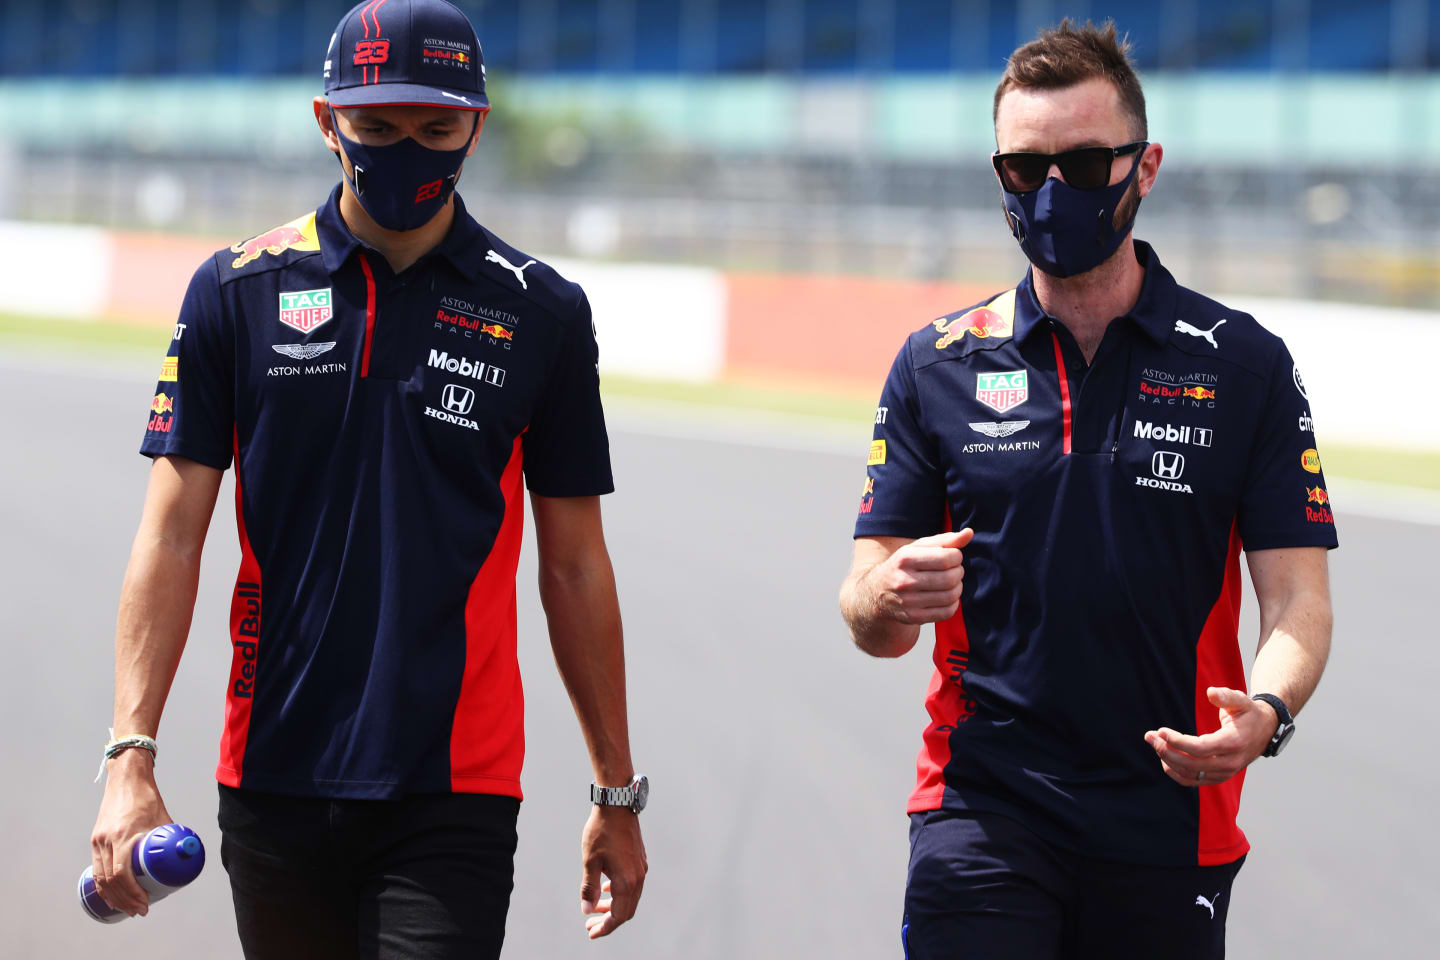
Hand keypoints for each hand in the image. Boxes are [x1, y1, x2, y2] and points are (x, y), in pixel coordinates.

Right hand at [89, 750, 171, 915]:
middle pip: (110, 881)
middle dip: (124, 900)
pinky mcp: (96, 839)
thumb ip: (170, 835)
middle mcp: (107, 840)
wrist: (126, 778)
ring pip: (100, 877)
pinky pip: (96, 868)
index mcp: (123, 836)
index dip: (132, 893)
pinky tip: (109, 896)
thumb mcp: (162, 817)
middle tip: (140, 910)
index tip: (145, 904)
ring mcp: (98, 840)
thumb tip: (183, 854)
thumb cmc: (146, 796)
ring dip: (113, 897)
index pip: (122, 874)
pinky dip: (102, 885)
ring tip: (127, 908)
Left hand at [579, 805, 646, 939]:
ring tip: (595, 907)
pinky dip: (620, 893)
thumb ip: (589, 888)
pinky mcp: (640, 860)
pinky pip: (633, 885)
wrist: (617, 805)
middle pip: (626, 910)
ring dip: (614, 906)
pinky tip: (606, 887)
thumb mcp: (590, 861)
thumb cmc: (601, 831)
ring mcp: (641, 868)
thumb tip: (587, 910)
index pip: (618, 916)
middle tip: (590, 923)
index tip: (590, 932)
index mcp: (626, 881)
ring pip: (631, 898)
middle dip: (608, 920)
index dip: (604, 928)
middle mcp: (638, 878)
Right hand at [870, 529, 974, 624]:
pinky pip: (946, 612)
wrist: (876, 593)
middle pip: (950, 578)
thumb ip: (944, 540)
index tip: (952, 557)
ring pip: (950, 596)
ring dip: (957, 588)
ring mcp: (908, 601)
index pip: (947, 558)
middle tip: (953, 571)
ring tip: (951, 583)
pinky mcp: (913, 617)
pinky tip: (946, 597)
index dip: (956, 556)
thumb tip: (969, 533)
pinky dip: (953, 604)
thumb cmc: (903, 566)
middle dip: (958, 572)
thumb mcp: (917, 548)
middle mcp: (904, 580)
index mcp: (905, 558)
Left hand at [1143, 687, 1278, 787]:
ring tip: (1153, 743)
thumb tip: (1211, 692)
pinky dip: (1176, 773)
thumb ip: (1227, 696)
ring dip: (1168, 761)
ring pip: (1190, 774)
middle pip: (1192, 764)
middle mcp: (1230, 763)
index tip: (1161, 731)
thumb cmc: (1249, 714)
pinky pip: (1193, 781)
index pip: (1200, 748)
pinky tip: (1164, 758)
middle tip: (1150, 736)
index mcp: (1234, 743)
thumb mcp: (1242, 701)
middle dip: (1167, 751)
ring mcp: (1224, 773)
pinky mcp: (1218, 777)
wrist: (1264, 731)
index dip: (1178, 742)